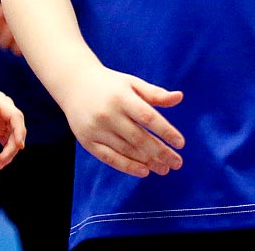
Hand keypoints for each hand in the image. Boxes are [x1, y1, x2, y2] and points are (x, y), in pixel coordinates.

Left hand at [0, 70, 27, 169]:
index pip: (15, 116)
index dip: (19, 131)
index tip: (19, 146)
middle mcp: (5, 110)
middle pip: (17, 129)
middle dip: (12, 147)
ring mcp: (2, 118)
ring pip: (13, 137)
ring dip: (9, 152)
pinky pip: (7, 139)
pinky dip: (5, 151)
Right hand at [59, 67, 183, 177]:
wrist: (73, 84)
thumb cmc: (109, 84)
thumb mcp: (132, 83)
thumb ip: (155, 93)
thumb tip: (179, 97)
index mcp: (121, 97)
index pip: (148, 117)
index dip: (165, 131)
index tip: (180, 143)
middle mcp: (108, 113)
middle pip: (138, 138)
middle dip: (160, 152)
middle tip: (177, 163)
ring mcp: (96, 129)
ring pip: (126, 150)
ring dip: (147, 162)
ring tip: (164, 168)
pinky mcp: (87, 141)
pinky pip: (110, 158)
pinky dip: (127, 167)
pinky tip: (144, 171)